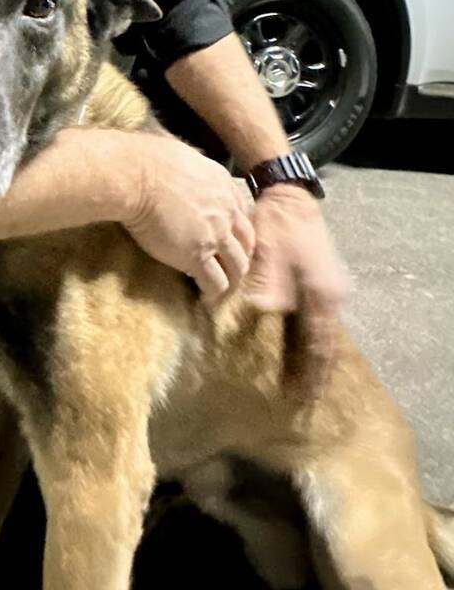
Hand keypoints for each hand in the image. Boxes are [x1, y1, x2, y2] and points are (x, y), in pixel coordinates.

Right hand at [123, 134, 255, 300]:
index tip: (227, 243)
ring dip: (232, 281)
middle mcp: (226, 211)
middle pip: (246, 243)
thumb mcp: (182, 156)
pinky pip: (215, 282)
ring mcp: (215, 235)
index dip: (236, 233)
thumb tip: (180, 168)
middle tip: (230, 271)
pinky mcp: (198, 256)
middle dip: (241, 259)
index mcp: (223, 186)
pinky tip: (205, 298)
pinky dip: (213, 294)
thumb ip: (191, 170)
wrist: (136, 177)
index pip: (241, 216)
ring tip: (221, 292)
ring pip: (237, 267)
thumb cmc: (147, 161)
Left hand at [244, 183, 348, 395]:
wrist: (289, 196)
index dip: (313, 373)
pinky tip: (301, 350)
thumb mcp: (267, 252)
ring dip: (314, 356)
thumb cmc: (277, 224)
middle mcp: (333, 295)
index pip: (320, 344)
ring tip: (303, 384)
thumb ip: (268, 283)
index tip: (305, 399)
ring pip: (322, 332)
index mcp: (322, 292)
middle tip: (304, 401)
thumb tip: (265, 311)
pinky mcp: (323, 282)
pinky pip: (319, 319)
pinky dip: (311, 338)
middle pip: (325, 342)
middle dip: (315, 371)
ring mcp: (331, 288)